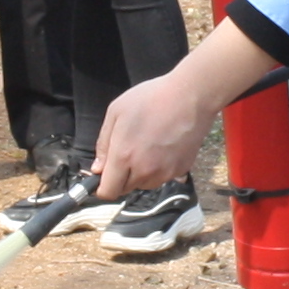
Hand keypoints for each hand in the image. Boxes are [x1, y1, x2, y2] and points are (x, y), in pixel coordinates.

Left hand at [94, 31, 267, 193]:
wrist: (190, 96)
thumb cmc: (152, 98)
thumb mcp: (116, 112)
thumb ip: (103, 144)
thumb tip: (98, 168)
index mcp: (123, 157)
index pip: (108, 192)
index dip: (102, 185)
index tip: (104, 176)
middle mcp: (144, 171)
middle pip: (125, 189)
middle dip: (121, 176)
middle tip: (128, 150)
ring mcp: (164, 173)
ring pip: (144, 184)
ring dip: (141, 173)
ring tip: (148, 145)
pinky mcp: (180, 170)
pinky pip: (163, 177)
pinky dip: (159, 167)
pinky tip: (163, 146)